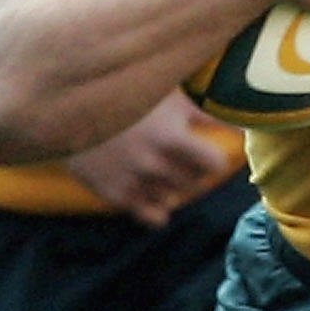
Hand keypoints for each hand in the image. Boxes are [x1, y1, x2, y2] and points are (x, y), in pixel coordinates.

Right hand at [65, 92, 240, 224]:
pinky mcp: (114, 196)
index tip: (203, 148)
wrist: (64, 108)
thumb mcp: (166, 94)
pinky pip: (153, 217)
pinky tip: (150, 188)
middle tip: (178, 153)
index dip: (211, 157)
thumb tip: (245, 120)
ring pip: (174, 199)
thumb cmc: (125, 93)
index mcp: (169, 137)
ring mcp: (131, 184)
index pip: (214, 166)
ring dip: (173, 185)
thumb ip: (205, 108)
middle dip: (191, 168)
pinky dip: (157, 206)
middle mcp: (152, 166)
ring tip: (159, 166)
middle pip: (195, 183)